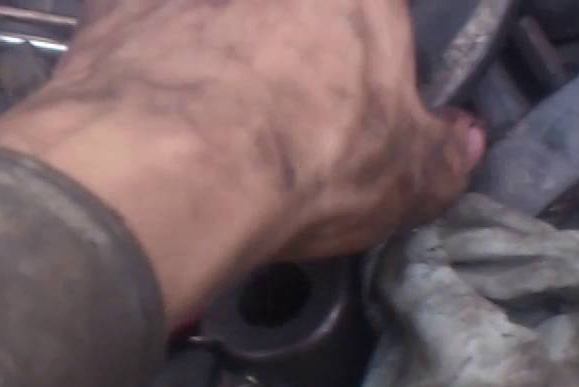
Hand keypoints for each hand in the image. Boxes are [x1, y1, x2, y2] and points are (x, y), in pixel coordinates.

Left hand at [0, 0, 484, 322]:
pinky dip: (140, 60)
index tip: (346, 107)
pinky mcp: (113, 10)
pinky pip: (135, 25)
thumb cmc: (309, 161)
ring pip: (212, 21)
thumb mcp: (407, 178)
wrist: (171, 168)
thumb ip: (444, 152)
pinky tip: (143, 107)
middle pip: (283, 20)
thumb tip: (464, 139)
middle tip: (271, 114)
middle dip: (281, 53)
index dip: (361, 64)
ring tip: (205, 119)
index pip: (374, 21)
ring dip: (211, 54)